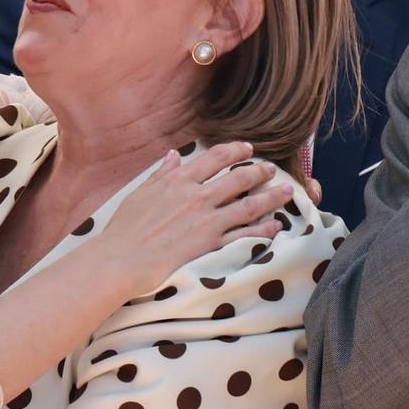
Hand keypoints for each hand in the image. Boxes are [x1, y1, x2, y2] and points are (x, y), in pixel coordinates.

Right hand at [95, 142, 296, 290]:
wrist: (120, 260)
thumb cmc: (124, 229)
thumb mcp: (140, 193)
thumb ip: (161, 174)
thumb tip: (173, 156)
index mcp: (179, 181)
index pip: (215, 158)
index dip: (236, 150)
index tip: (248, 148)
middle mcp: (197, 197)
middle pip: (239, 179)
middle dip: (260, 171)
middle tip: (273, 168)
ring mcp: (207, 221)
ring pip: (249, 205)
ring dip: (272, 197)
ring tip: (288, 192)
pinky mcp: (212, 244)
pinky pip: (245, 235)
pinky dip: (264, 229)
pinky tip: (276, 226)